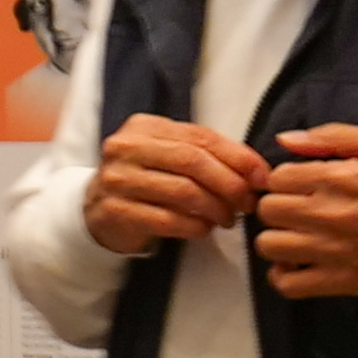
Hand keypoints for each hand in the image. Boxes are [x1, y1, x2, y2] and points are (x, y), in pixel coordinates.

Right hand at [85, 113, 268, 255]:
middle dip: (229, 184)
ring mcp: (117, 180)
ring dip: (215, 208)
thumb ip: (208, 155)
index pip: (201, 137)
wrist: (95, 210)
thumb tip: (259, 172)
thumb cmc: (145, 180)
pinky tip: (204, 230)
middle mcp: (126, 148)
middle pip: (193, 162)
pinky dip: (194, 227)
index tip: (262, 178)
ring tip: (228, 219)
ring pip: (182, 192)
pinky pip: (166, 219)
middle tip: (247, 203)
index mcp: (144, 127)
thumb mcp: (170, 157)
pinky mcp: (114, 211)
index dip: (238, 157)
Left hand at [255, 123, 357, 299]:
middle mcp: (329, 214)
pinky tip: (299, 264)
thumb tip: (287, 139)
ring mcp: (334, 251)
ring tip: (297, 235)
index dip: (285, 179)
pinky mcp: (344, 281)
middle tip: (298, 208)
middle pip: (268, 210)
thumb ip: (334, 137)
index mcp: (338, 178)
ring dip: (278, 239)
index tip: (300, 184)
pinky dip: (285, 276)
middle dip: (278, 206)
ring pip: (270, 246)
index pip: (277, 178)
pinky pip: (289, 285)